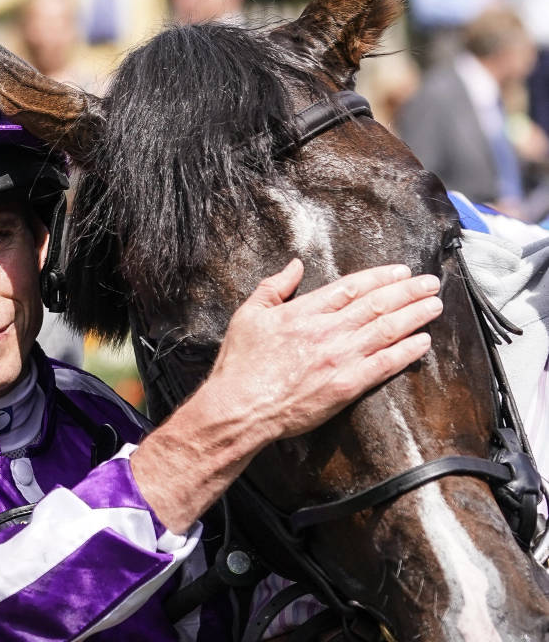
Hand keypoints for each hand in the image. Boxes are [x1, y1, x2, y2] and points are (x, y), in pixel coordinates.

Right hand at [131, 259, 440, 533]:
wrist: (239, 407)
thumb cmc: (240, 364)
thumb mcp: (248, 315)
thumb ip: (273, 287)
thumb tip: (294, 265)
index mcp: (303, 312)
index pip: (350, 288)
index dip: (379, 277)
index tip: (400, 272)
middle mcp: (326, 331)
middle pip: (375, 305)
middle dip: (407, 291)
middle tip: (430, 283)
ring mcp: (339, 359)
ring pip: (385, 330)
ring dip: (414, 315)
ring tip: (434, 305)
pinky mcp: (346, 386)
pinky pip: (384, 365)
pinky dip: (406, 352)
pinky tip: (423, 342)